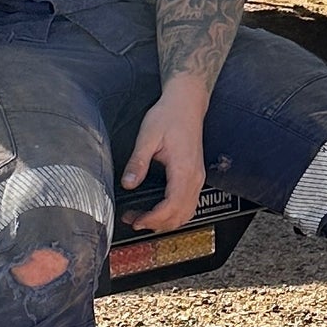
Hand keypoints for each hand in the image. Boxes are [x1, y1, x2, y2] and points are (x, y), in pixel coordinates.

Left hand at [121, 77, 206, 233]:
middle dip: (157, 223)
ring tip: (143, 217)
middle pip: (181, 215)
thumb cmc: (169, 116)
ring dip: (166, 221)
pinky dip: (175, 213)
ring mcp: (198, 177)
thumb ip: (138, 161)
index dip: (153, 218)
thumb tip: (129, 183)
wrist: (187, 102)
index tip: (136, 219)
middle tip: (134, 220)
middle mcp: (195, 177)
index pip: (171, 206)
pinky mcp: (196, 175)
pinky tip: (159, 210)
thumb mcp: (147, 136)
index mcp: (183, 169)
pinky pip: (189, 203)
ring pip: (187, 212)